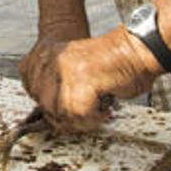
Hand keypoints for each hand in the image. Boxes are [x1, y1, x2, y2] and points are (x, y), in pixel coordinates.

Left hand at [19, 27, 161, 131]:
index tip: (69, 114)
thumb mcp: (78, 71)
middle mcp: (53, 60)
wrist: (138, 50)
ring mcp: (66, 69)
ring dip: (81, 120)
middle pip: (44, 105)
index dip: (52, 109)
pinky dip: (94, 118)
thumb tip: (53, 114)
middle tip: (85, 117)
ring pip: (60, 112)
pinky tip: (105, 111)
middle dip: (66, 118)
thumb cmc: (115, 62)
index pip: (32, 90)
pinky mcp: (83, 79)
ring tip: (96, 114)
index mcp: (48, 55)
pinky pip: (79, 113)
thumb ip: (60, 87)